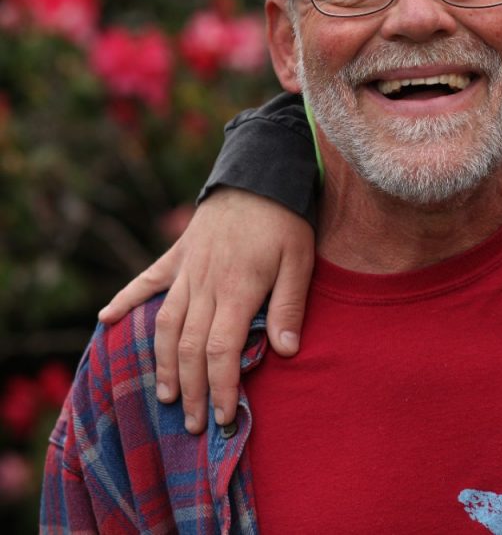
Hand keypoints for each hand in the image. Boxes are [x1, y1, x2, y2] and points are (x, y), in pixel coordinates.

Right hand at [100, 188, 314, 432]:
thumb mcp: (300, 261)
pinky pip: (146, 281)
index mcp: (236, 291)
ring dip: (162, 362)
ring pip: (165, 324)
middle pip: (189, 348)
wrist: (259, 173)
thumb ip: (289, 306)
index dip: (219, 388)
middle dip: (190, 390)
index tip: (223, 417)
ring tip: (163, 394)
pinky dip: (125, 300)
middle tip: (191, 424)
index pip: (221, 352)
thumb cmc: (285, 220)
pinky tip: (106, 319)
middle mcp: (204, 285)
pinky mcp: (177, 255)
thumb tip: (285, 351)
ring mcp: (186, 270)